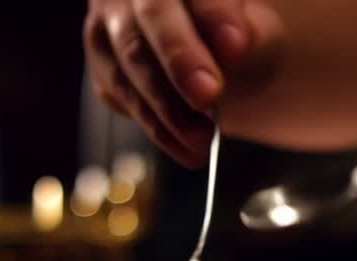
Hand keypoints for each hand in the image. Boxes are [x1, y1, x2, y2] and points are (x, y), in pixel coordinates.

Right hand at [84, 0, 249, 166]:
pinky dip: (158, 128)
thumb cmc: (229, 32)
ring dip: (168, 107)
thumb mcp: (253, 27)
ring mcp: (110, 23)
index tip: (237, 47)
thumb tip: (234, 48)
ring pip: (130, 63)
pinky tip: (187, 149)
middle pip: (153, 17)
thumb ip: (248, 32)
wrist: (202, 51)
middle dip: (181, 59)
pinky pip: (124, 99)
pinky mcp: (103, 65)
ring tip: (204, 139)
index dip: (215, 16)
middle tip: (209, 94)